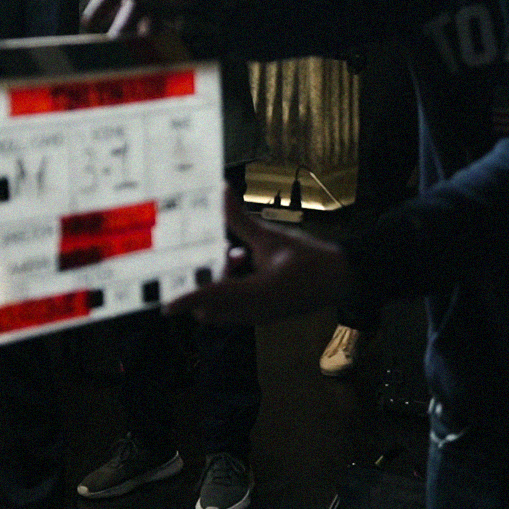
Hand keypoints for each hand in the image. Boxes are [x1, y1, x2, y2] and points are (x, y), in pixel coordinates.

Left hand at [164, 188, 351, 323]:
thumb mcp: (272, 237)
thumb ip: (241, 219)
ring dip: (219, 284)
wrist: (342, 278)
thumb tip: (221, 191)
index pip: (212, 298)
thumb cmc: (310, 258)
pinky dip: (231, 288)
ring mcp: (259, 317)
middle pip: (211, 308)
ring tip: (236, 253)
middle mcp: (254, 312)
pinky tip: (246, 261)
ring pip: (223, 309)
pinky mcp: (264, 315)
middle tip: (218, 254)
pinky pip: (236, 307)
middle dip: (204, 283)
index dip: (187, 300)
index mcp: (256, 295)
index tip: (166, 305)